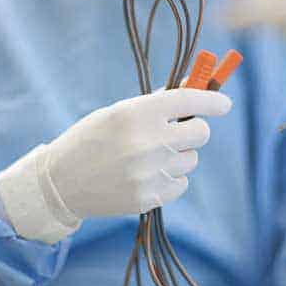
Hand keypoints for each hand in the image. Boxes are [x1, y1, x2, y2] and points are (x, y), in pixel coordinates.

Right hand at [0, 88, 231, 243]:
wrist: (62, 182)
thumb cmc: (92, 139)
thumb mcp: (118, 112)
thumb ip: (157, 102)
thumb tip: (194, 87)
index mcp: (137, 113)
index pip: (190, 100)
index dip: (212, 101)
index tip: (224, 104)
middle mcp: (147, 142)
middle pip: (201, 133)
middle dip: (195, 129)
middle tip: (181, 130)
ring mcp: (150, 173)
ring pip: (191, 159)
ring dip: (179, 155)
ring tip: (151, 157)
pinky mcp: (149, 198)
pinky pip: (181, 183)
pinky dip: (171, 178)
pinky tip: (147, 175)